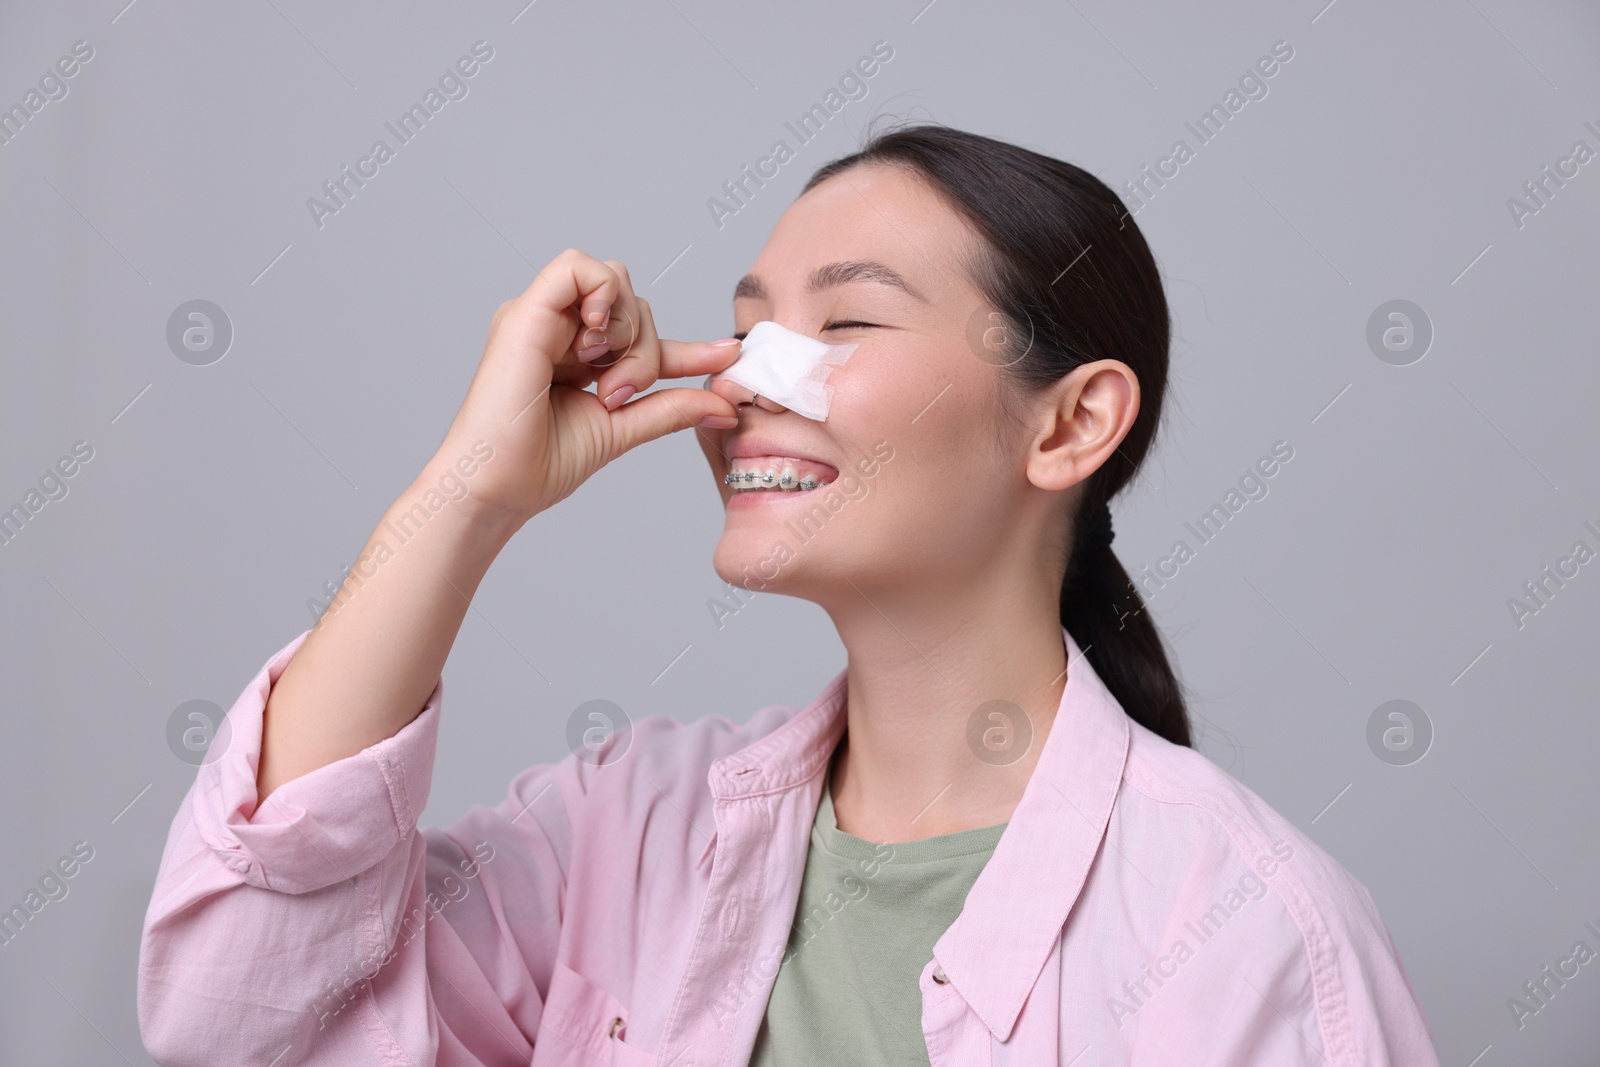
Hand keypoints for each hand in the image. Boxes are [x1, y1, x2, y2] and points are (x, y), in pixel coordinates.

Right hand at [432, 248, 742, 524]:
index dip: (689, 346)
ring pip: (613, 280)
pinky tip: (594, 340)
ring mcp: (542, 318)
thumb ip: (670, 408)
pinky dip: (599, 295)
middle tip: (621, 395)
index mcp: (578, 356)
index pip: (643, 335)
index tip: (729, 355)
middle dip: (645, 346)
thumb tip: (725, 404)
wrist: (499, 488)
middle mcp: (559, 329)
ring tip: (602, 379)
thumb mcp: (623, 428)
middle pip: (633, 301)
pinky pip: (576, 267)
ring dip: (625, 328)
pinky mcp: (526, 312)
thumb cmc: (541, 464)